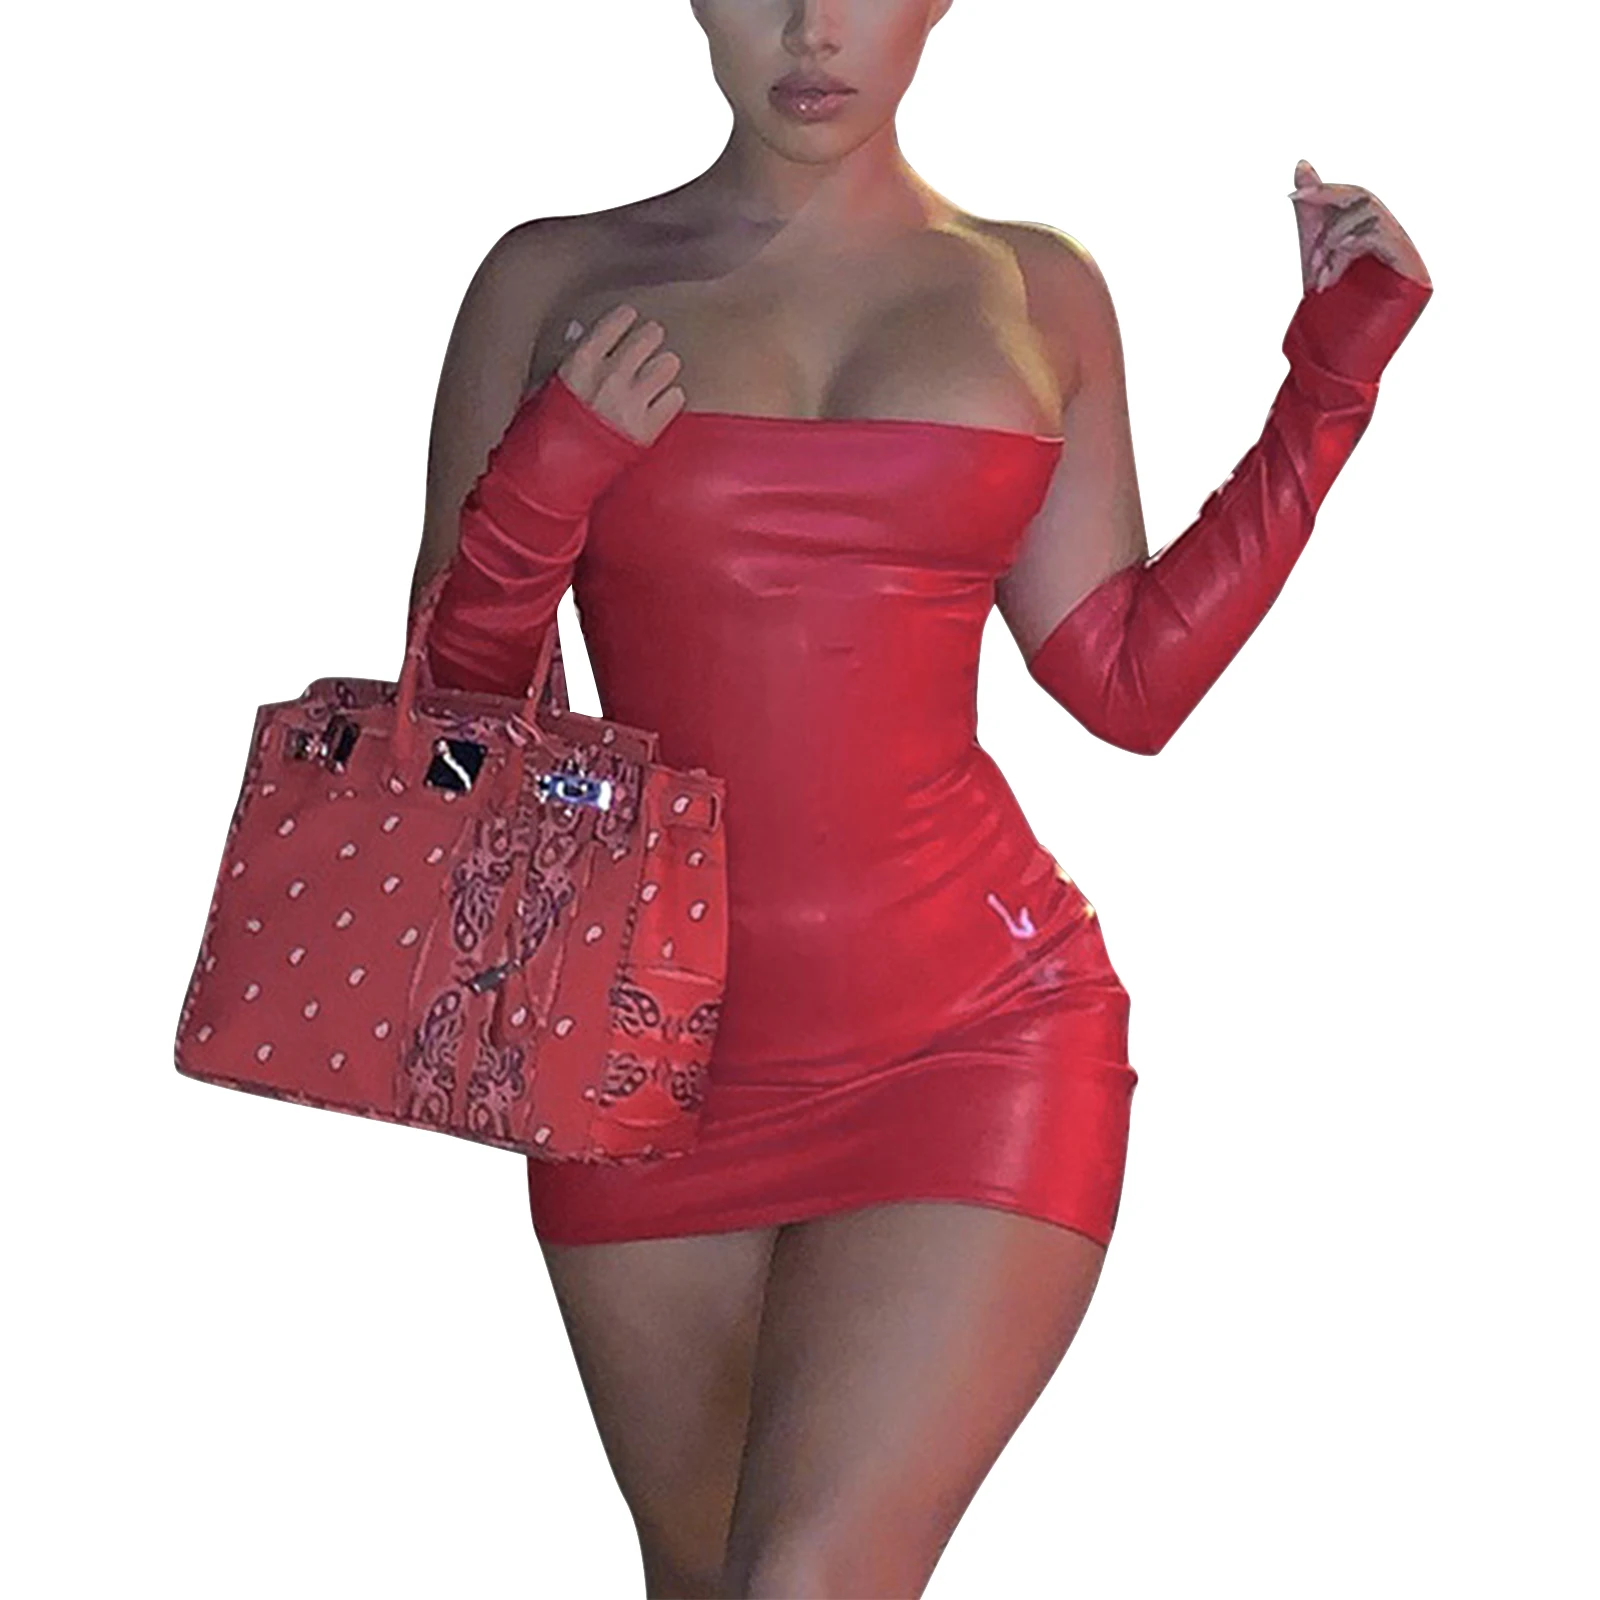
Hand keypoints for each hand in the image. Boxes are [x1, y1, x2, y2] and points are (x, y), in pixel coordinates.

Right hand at [557, 303, 687, 445]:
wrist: (555, 476)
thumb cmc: (547, 432)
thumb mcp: (549, 388)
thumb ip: (573, 364)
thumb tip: (584, 338)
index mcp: (581, 363)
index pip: (614, 323)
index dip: (626, 318)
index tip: (631, 317)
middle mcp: (609, 377)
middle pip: (649, 337)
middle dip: (651, 339)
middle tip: (652, 342)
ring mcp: (631, 402)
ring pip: (668, 364)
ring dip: (664, 368)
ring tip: (659, 375)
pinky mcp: (648, 428)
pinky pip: (675, 398)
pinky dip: (670, 399)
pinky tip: (660, 404)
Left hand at [1289, 159, 1430, 295]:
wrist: (1336, 353)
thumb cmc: (1329, 305)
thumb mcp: (1314, 248)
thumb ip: (1313, 206)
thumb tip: (1302, 163)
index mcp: (1376, 233)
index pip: (1355, 196)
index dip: (1325, 191)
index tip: (1292, 195)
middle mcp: (1396, 238)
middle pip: (1364, 197)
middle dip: (1327, 206)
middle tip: (1300, 217)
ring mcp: (1407, 253)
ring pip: (1367, 215)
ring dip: (1332, 241)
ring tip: (1317, 275)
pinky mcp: (1413, 269)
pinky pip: (1376, 235)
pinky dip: (1345, 251)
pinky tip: (1329, 278)